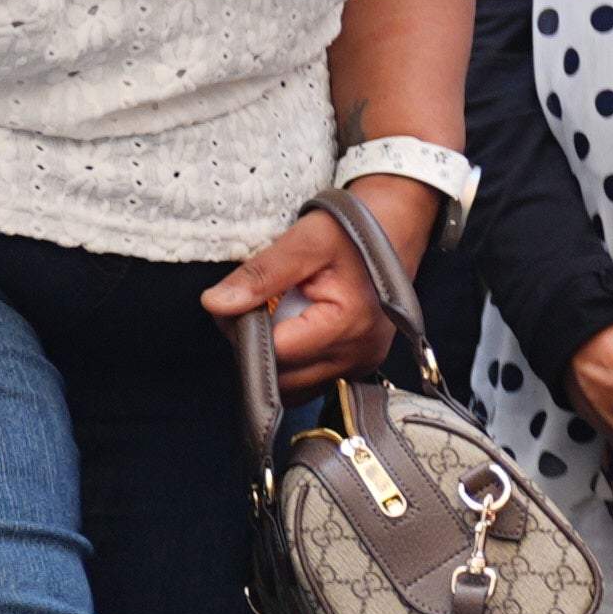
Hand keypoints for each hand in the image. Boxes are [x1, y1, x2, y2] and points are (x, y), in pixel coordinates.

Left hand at [205, 193, 427, 387]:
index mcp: (348, 325)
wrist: (397, 225)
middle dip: (257, 351)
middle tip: (253, 311)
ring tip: (275, 321)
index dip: (244, 332)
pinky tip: (294, 332)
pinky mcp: (360, 364)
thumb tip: (215, 304)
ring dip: (276, 363)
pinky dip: (295, 365)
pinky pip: (314, 381)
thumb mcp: (304, 242)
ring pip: (296, 387)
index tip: (237, 305)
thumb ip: (260, 276)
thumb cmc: (355, 229)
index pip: (275, 354)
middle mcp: (359, 353)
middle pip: (283, 379)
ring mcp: (363, 363)